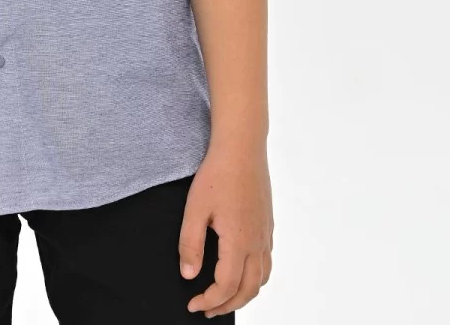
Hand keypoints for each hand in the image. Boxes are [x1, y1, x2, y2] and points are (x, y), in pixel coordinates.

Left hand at [178, 138, 272, 316]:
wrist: (242, 147)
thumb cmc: (217, 174)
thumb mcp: (195, 208)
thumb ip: (190, 244)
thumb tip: (189, 275)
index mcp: (239, 242)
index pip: (226, 286)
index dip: (209, 301)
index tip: (193, 304)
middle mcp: (257, 243)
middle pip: (249, 290)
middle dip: (228, 305)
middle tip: (207, 309)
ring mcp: (265, 233)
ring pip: (262, 277)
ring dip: (245, 294)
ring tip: (225, 296)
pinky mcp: (267, 223)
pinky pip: (266, 260)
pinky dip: (255, 275)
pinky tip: (240, 268)